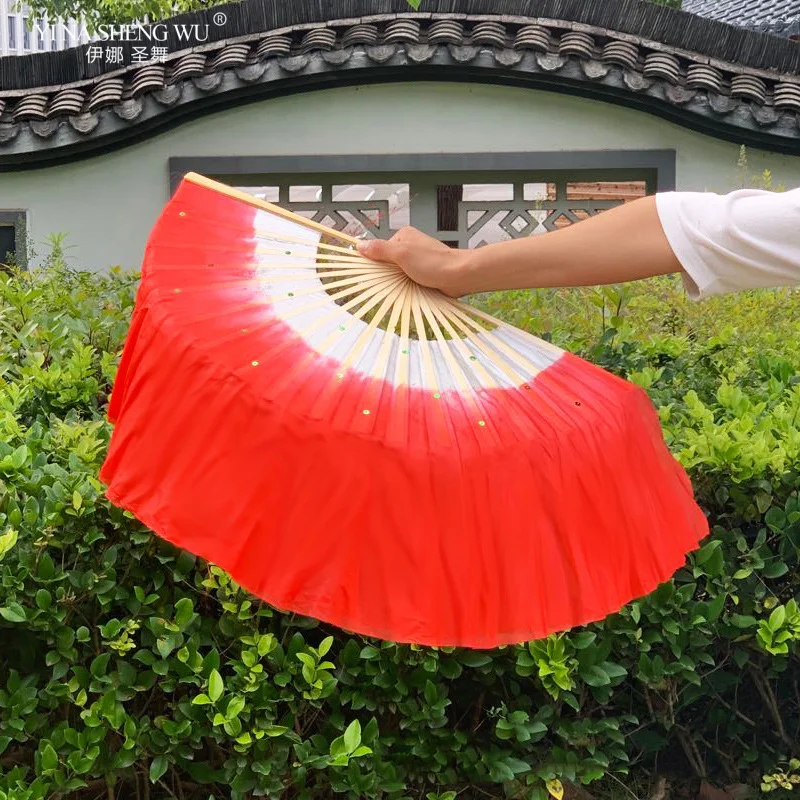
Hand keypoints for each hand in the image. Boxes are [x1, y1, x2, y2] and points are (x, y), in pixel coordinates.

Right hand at [356, 227, 470, 297]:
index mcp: (404, 236)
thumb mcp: (402, 254)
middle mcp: (411, 246)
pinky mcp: (425, 273)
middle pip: (389, 262)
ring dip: (398, 282)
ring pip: (399, 273)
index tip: (373, 275)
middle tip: (389, 283)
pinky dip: (408, 286)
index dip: (375, 263)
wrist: (459, 276)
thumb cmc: (434, 263)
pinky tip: (410, 291)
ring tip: (401, 288)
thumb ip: (381, 249)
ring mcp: (418, 260)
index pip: (380, 249)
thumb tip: (360, 245)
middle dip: (388, 274)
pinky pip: (410, 280)